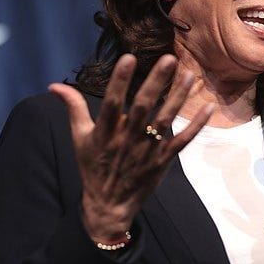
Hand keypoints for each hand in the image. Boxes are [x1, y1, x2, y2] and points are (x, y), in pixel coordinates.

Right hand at [49, 54, 212, 244]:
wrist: (109, 205)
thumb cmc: (93, 166)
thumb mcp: (78, 138)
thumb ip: (73, 108)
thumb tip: (55, 85)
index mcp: (104, 133)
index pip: (111, 103)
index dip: (119, 81)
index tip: (128, 58)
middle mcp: (127, 140)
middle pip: (143, 107)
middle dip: (156, 82)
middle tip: (169, 59)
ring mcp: (147, 151)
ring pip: (165, 120)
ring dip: (178, 98)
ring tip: (189, 75)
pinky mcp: (162, 160)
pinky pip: (182, 141)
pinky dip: (196, 126)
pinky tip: (208, 108)